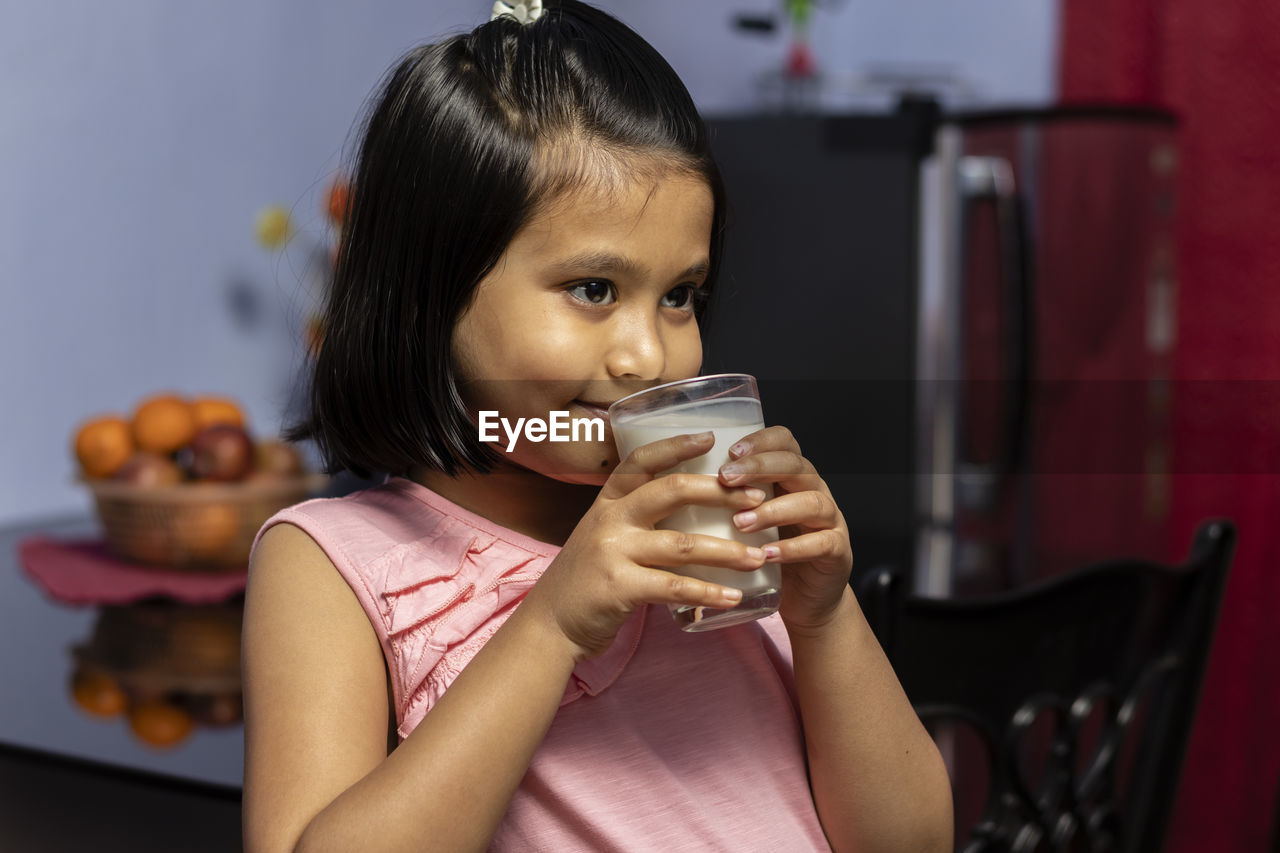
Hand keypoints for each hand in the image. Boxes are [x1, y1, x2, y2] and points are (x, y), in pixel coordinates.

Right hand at [523, 432, 769, 659]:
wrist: (549, 624)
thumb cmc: (588, 578)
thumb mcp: (603, 535)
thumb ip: (636, 519)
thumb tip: (692, 505)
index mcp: (608, 502)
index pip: (641, 460)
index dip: (676, 445)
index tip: (710, 438)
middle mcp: (610, 520)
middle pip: (672, 492)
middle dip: (721, 492)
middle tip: (758, 498)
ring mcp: (613, 553)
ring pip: (682, 544)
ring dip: (727, 551)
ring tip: (758, 556)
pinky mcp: (619, 588)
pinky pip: (673, 587)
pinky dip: (708, 593)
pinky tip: (734, 597)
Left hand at [717, 426, 852, 632]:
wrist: (805, 598)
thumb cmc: (766, 552)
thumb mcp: (746, 518)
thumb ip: (725, 499)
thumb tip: (669, 482)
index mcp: (791, 476)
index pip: (784, 442)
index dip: (760, 441)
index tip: (728, 450)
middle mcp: (814, 490)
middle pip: (796, 465)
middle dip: (760, 467)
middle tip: (726, 479)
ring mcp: (830, 520)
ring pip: (811, 501)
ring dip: (773, 510)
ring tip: (741, 522)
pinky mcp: (837, 552)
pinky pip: (822, 543)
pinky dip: (794, 548)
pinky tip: (768, 555)